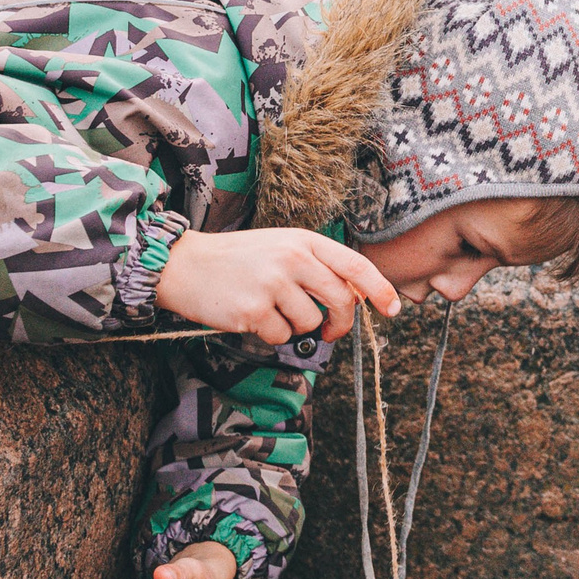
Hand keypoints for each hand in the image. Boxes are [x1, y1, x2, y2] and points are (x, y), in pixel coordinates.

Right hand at [152, 227, 400, 345]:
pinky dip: (271, 335)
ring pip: (310, 323)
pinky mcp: (253, 310)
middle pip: (341, 300)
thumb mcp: (282, 248)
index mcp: (304, 241)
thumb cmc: (240, 259)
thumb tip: (355, 299)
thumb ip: (316, 267)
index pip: (355, 265)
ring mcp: (273, 284)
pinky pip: (281, 337)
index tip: (393, 308)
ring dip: (296, 327)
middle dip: (341, 323)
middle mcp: (293, 258)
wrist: (185, 265)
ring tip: (271, 310)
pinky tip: (251, 317)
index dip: (380, 289)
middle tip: (331, 332)